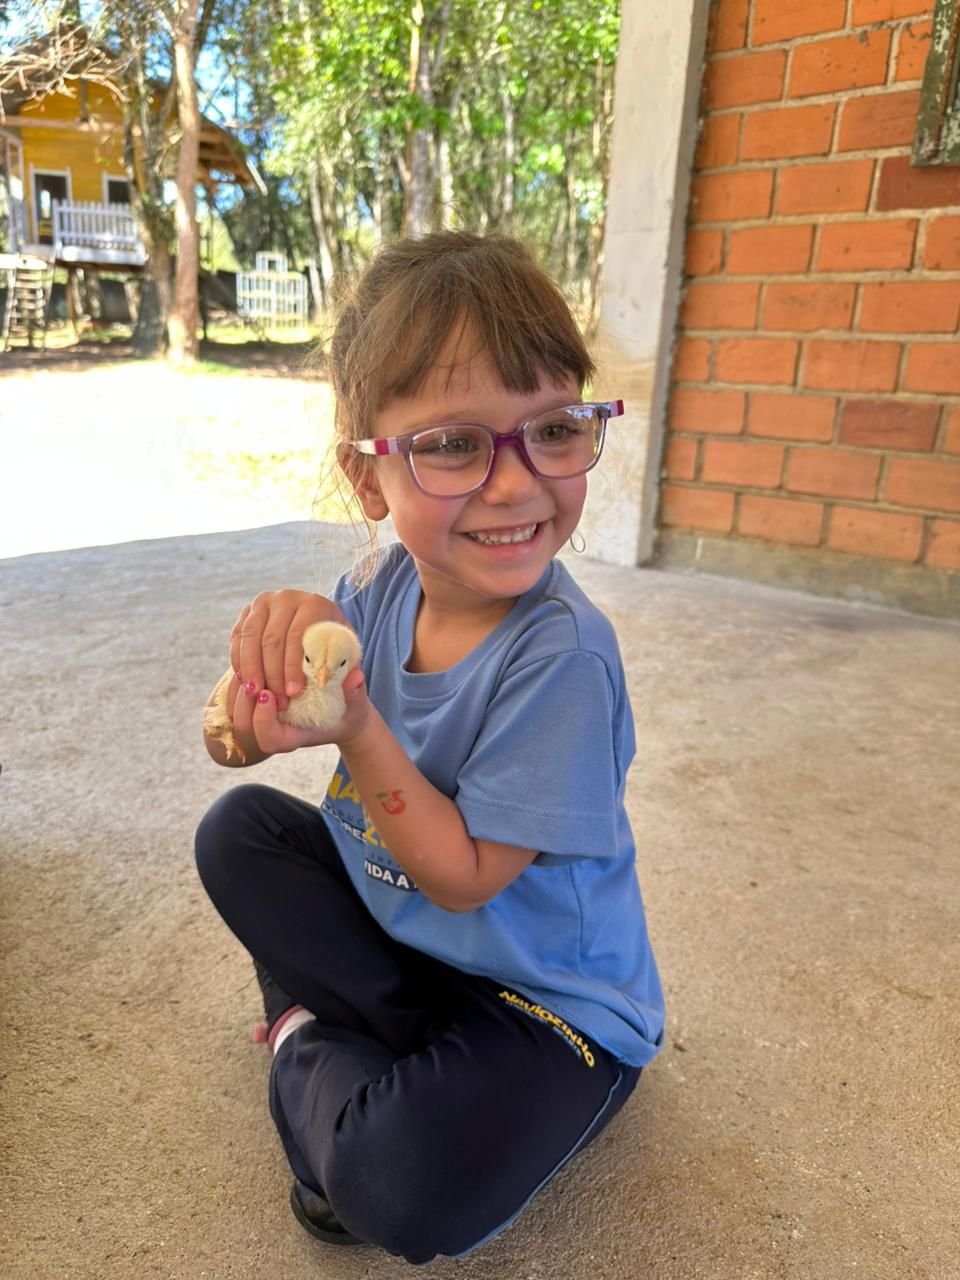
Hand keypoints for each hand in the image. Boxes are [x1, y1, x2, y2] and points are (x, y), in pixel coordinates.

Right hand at [231, 589, 348, 698]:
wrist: (316, 646)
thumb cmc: (335, 662)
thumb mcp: (348, 670)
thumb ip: (354, 682)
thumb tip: (356, 680)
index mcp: (316, 604)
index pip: (298, 635)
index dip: (293, 666)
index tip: (293, 694)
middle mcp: (288, 597)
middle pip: (272, 637)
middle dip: (271, 672)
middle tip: (274, 701)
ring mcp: (264, 603)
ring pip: (250, 637)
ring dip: (251, 668)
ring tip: (256, 695)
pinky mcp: (247, 614)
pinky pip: (238, 638)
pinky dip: (240, 661)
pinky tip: (247, 682)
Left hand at [240, 668, 370, 756]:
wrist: (340, 716)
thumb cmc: (348, 712)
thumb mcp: (357, 705)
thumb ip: (356, 695)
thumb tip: (355, 677)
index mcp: (294, 738)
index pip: (269, 739)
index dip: (263, 719)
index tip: (269, 694)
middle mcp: (275, 733)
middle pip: (244, 726)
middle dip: (245, 700)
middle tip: (254, 676)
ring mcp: (262, 720)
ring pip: (235, 712)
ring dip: (238, 688)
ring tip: (248, 665)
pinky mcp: (256, 705)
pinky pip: (234, 698)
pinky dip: (237, 681)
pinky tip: (247, 661)